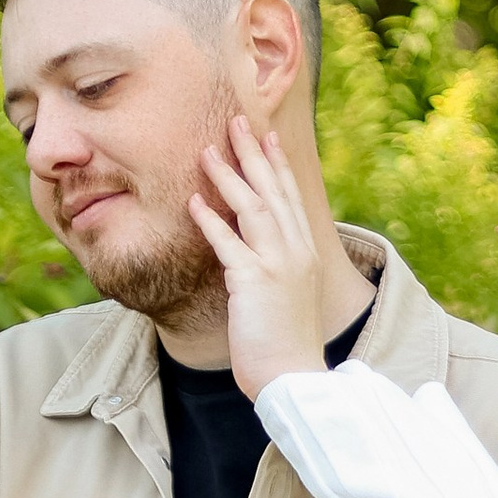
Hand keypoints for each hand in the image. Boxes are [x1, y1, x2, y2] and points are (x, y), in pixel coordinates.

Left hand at [189, 114, 331, 399]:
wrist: (294, 377)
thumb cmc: (285, 344)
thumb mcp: (286, 297)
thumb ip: (274, 270)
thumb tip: (253, 257)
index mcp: (305, 252)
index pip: (290, 198)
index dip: (277, 164)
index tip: (265, 135)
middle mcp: (296, 251)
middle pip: (273, 191)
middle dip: (254, 153)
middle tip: (238, 120)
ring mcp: (278, 264)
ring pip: (254, 207)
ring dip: (230, 176)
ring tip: (208, 150)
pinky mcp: (255, 282)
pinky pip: (229, 243)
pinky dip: (211, 220)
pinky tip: (193, 201)